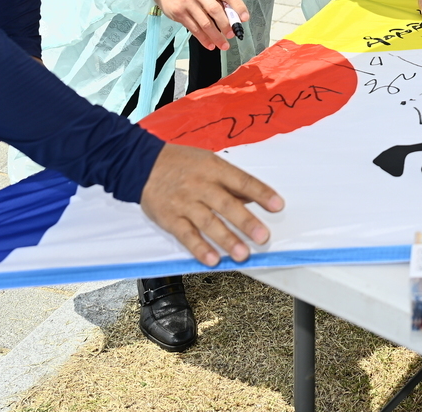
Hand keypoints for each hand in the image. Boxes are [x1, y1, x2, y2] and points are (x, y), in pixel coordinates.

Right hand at [140, 143, 283, 265]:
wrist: (143, 164)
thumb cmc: (182, 163)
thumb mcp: (209, 162)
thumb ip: (230, 181)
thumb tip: (254, 198)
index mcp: (214, 169)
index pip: (242, 181)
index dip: (261, 193)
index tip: (278, 205)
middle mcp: (201, 185)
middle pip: (227, 204)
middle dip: (246, 222)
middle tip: (262, 237)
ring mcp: (185, 203)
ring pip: (208, 222)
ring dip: (226, 240)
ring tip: (242, 254)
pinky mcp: (170, 218)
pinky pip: (186, 235)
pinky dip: (199, 248)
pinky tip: (212, 259)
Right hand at [146, 0, 247, 50]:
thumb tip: (234, 16)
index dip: (238, 5)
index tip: (244, 18)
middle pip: (215, 10)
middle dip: (225, 25)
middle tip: (232, 35)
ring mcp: (187, 3)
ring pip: (204, 23)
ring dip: (215, 36)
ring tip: (223, 45)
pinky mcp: (179, 13)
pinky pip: (194, 29)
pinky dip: (203, 39)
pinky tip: (210, 44)